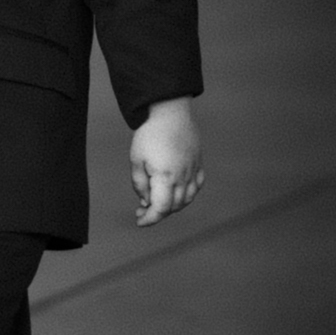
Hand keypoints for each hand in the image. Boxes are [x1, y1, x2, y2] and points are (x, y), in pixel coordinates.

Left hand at [130, 96, 203, 225]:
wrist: (170, 112)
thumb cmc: (149, 135)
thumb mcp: (136, 160)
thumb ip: (140, 184)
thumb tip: (146, 201)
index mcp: (166, 177)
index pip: (161, 208)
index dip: (150, 219)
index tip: (139, 221)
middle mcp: (184, 177)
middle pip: (174, 207)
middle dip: (157, 213)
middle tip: (141, 210)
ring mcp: (194, 171)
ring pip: (186, 199)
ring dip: (172, 206)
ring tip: (156, 201)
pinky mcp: (198, 164)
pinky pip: (196, 187)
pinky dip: (186, 195)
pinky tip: (175, 192)